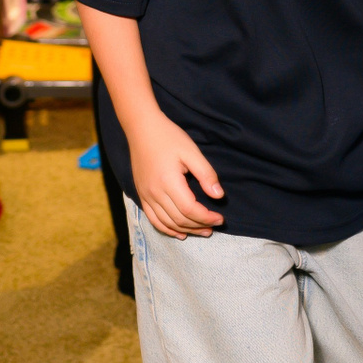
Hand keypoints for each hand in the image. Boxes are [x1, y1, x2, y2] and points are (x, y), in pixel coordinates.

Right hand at [128, 112, 225, 239]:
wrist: (142, 129)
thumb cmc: (169, 137)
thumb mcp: (192, 152)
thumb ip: (206, 174)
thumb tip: (219, 196)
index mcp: (168, 182)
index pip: (190, 209)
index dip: (206, 217)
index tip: (220, 218)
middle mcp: (155, 193)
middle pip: (179, 219)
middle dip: (199, 226)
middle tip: (215, 226)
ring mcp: (146, 196)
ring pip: (167, 223)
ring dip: (186, 230)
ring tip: (202, 231)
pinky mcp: (141, 195)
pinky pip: (153, 219)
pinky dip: (167, 229)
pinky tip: (179, 233)